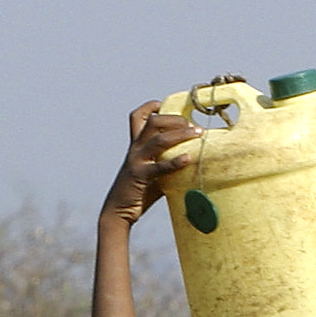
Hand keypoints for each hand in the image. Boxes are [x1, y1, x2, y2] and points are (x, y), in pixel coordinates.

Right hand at [103, 101, 202, 225]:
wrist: (118, 211)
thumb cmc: (139, 192)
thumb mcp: (153, 173)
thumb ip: (167, 164)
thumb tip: (193, 162)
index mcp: (136, 145)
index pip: (138, 117)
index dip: (150, 106)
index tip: (166, 105)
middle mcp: (135, 149)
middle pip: (153, 122)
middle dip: (174, 119)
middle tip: (193, 126)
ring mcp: (137, 161)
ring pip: (158, 139)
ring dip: (180, 134)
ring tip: (197, 134)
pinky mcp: (140, 176)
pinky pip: (159, 166)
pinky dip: (175, 162)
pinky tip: (188, 158)